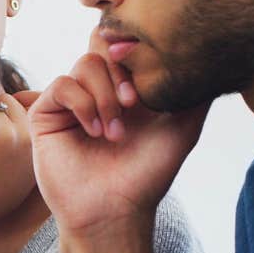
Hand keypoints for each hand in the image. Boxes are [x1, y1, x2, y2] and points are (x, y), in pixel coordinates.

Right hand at [29, 50, 207, 237]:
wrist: (115, 210)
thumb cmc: (147, 174)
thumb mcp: (183, 128)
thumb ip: (194, 92)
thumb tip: (207, 55)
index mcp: (126, 85)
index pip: (127, 43)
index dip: (139, 52)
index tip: (151, 85)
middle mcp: (98, 88)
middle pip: (104, 42)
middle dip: (123, 71)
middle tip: (134, 104)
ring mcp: (71, 99)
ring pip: (86, 63)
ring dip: (105, 96)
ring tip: (115, 133)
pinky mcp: (46, 112)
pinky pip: (63, 85)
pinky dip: (83, 105)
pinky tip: (95, 132)